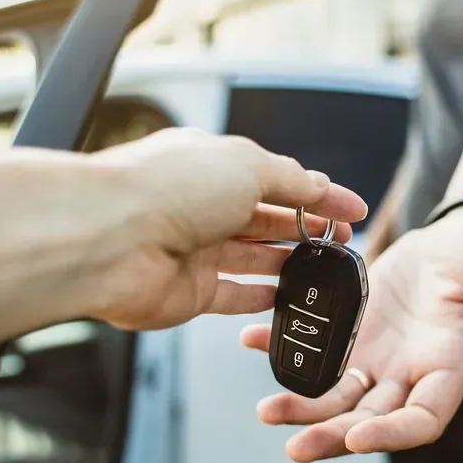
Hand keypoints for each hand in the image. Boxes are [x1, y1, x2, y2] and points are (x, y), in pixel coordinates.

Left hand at [84, 128, 367, 328]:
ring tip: (325, 270)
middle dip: (308, 228)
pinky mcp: (190, 291)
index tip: (353, 209)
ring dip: (290, 263)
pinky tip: (287, 299)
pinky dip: (262, 297)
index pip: (278, 178)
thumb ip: (290, 180)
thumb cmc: (165, 189)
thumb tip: (319, 186)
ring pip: (255, 258)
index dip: (320, 193)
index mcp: (213, 164)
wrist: (109, 238)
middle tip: (343, 242)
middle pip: (268, 218)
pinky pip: (235, 296)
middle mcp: (202, 205)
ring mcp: (196, 249)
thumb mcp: (247, 166)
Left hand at [241, 208, 462, 460]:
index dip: (392, 433)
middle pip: (368, 418)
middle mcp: (406, 376)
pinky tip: (249, 341)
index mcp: (446, 372)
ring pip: (334, 393)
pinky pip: (314, 347)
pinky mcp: (350, 333)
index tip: (358, 437)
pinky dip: (281, 345)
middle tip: (294, 445)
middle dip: (332, 433)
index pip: (421, 420)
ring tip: (266, 410)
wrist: (451, 241)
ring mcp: (375, 358)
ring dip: (302, 403)